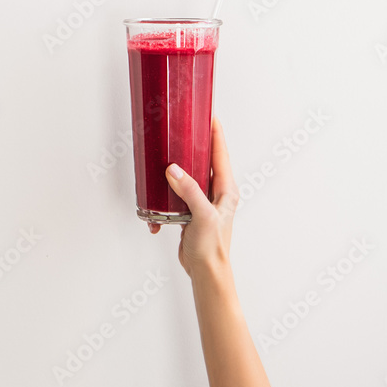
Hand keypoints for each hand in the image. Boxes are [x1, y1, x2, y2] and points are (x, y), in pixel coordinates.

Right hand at [148, 117, 239, 278]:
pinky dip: (168, 194)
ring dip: (179, 169)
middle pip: (206, 161)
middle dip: (196, 146)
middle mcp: (217, 193)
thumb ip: (190, 190)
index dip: (216, 133)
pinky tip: (159, 197)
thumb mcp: (202, 215)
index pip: (221, 154)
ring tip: (169, 155)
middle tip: (186, 129)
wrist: (205, 271)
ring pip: (191, 176)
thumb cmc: (212, 246)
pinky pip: (179, 194)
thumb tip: (174, 170)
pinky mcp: (191, 211)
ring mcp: (203, 202)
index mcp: (226, 190)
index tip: (210, 115)